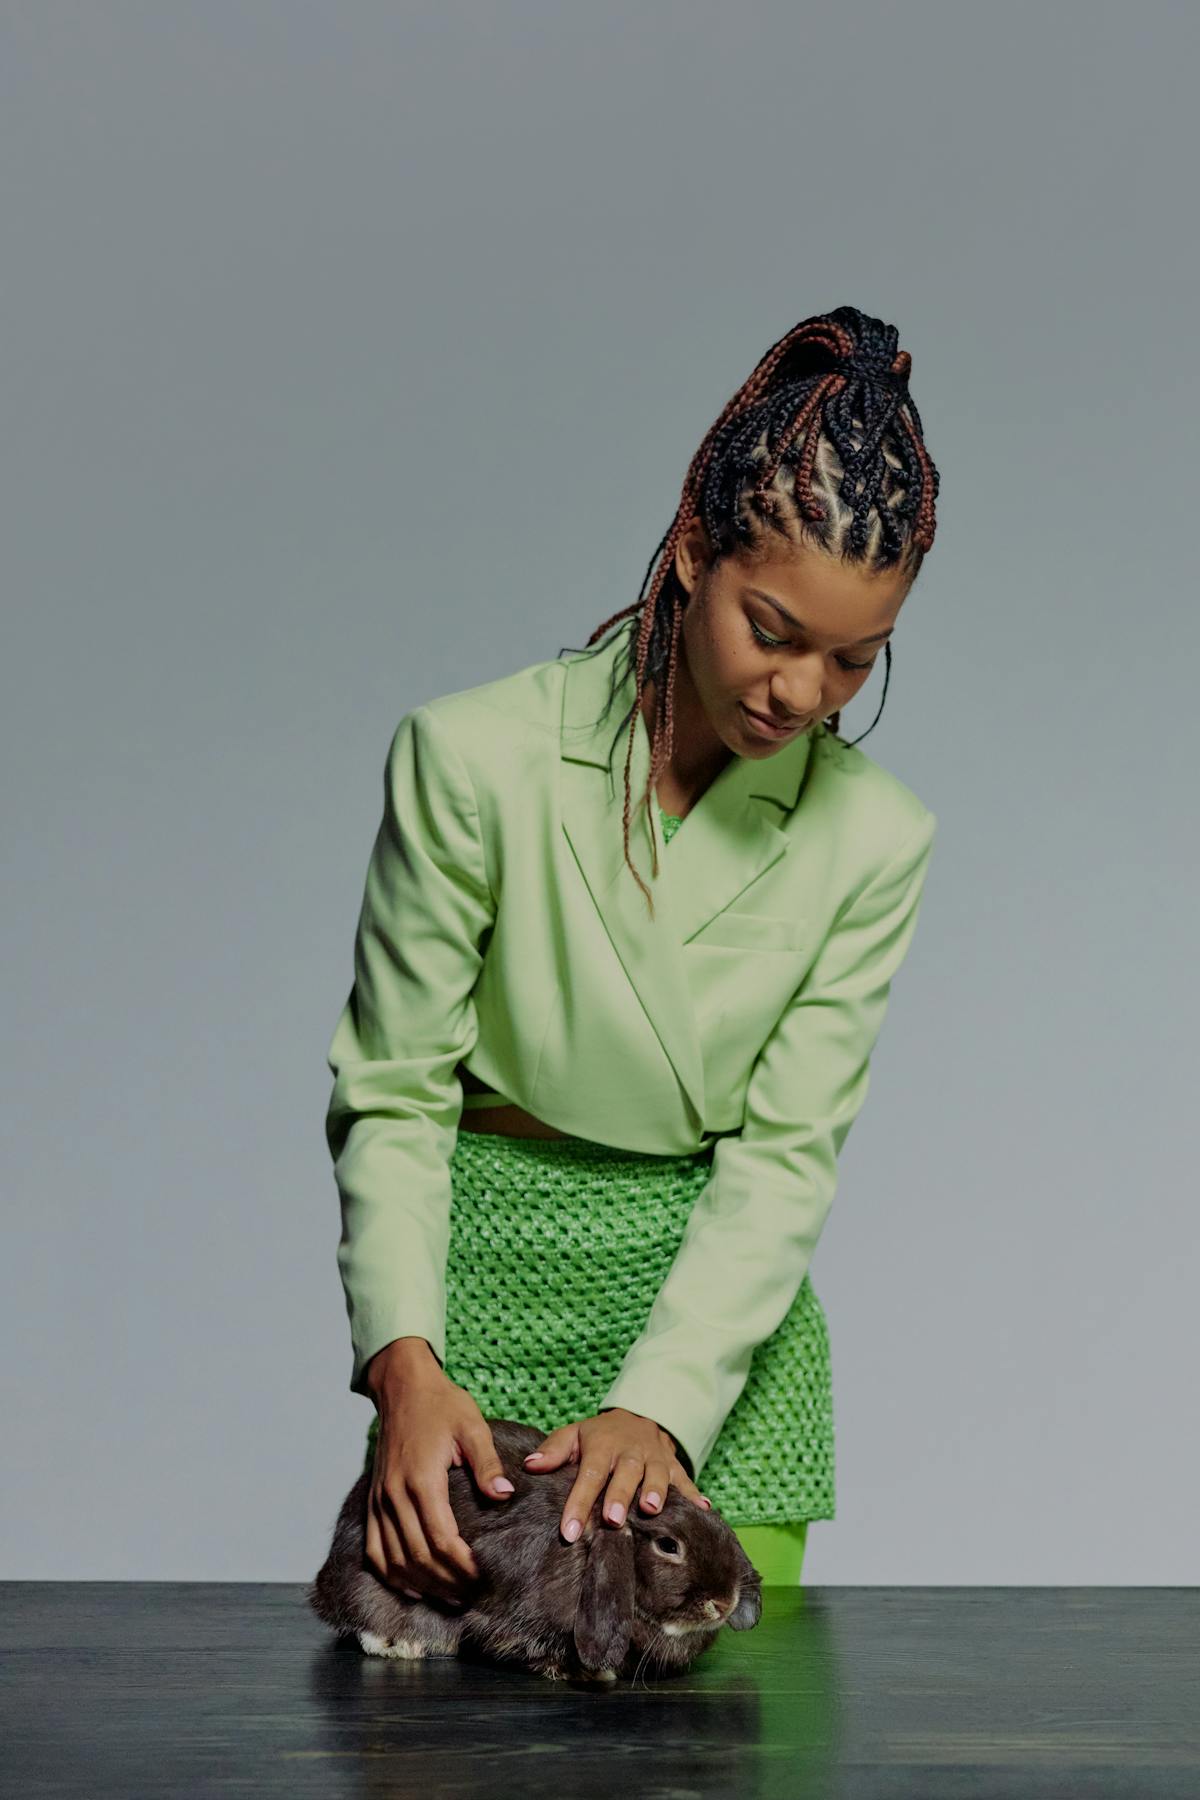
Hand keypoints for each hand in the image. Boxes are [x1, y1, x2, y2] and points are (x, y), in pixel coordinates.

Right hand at [363, 1338, 517, 1607]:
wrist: (403, 1387)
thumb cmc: (441, 1404)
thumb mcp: (471, 1426)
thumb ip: (487, 1463)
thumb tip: (505, 1494)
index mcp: (422, 1479)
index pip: (440, 1539)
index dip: (462, 1566)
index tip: (483, 1578)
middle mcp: (395, 1495)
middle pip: (418, 1557)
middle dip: (446, 1582)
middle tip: (472, 1596)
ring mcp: (380, 1500)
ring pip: (394, 1560)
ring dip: (420, 1585)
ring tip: (449, 1598)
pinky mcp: (373, 1500)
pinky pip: (374, 1549)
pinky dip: (391, 1574)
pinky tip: (412, 1586)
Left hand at [521, 1407, 711, 1542]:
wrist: (639, 1417)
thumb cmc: (599, 1436)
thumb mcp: (574, 1435)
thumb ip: (553, 1451)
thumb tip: (529, 1466)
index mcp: (602, 1447)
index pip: (588, 1475)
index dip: (578, 1503)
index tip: (569, 1531)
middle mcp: (630, 1453)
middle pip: (625, 1474)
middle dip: (619, 1496)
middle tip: (613, 1519)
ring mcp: (655, 1459)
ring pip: (657, 1474)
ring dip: (656, 1491)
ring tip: (651, 1510)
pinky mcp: (675, 1467)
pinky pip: (687, 1481)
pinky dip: (695, 1495)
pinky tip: (704, 1510)